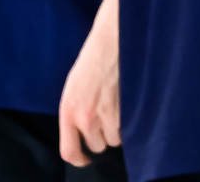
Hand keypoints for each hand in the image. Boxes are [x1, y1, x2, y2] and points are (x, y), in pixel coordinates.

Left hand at [59, 0, 120, 166]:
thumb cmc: (93, 59)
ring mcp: (106, 112)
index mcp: (68, 110)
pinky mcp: (124, 107)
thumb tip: (83, 133)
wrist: (111, 39)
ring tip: (119, 109)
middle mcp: (85, 116)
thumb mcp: (73, 88)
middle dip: (103, 137)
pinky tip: (129, 105)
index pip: (69, 151)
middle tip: (107, 121)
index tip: (86, 159)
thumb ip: (75, 112)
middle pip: (97, 146)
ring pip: (115, 139)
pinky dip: (131, 120)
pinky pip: (129, 127)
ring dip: (119, 129)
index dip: (79, 160)